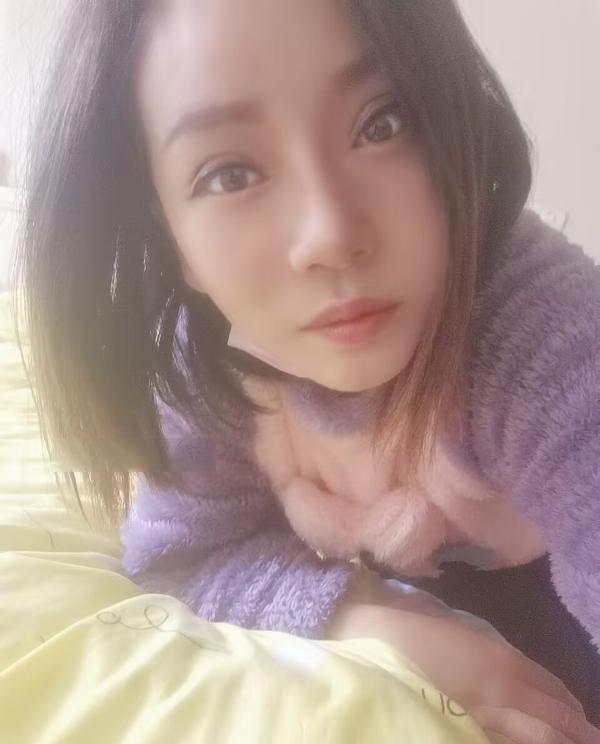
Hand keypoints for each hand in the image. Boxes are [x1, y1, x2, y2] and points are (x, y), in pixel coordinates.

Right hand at [328, 585, 598, 742]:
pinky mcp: (460, 730)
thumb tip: (507, 665)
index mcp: (498, 656)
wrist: (368, 644)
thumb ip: (484, 650)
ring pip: (535, 734)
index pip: (547, 683)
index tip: (580, 711)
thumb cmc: (409, 631)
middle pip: (550, 712)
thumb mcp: (454, 632)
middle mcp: (501, 687)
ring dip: (558, 738)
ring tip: (577, 741)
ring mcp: (483, 714)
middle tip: (590, 733)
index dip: (566, 699)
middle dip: (573, 725)